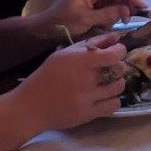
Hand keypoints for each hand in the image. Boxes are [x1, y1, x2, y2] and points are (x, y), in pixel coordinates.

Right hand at [14, 35, 128, 130]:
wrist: (30, 106)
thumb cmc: (47, 76)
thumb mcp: (64, 54)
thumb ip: (91, 43)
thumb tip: (116, 36)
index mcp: (80, 61)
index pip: (114, 54)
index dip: (120, 50)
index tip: (116, 52)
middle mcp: (86, 79)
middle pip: (119, 70)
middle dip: (118, 67)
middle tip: (109, 69)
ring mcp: (88, 98)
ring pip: (119, 87)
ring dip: (116, 83)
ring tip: (106, 83)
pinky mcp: (88, 114)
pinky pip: (114, 106)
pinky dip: (113, 101)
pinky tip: (103, 97)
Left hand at [37, 0, 142, 42]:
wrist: (46, 29)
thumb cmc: (63, 22)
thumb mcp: (86, 19)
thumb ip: (108, 14)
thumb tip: (128, 10)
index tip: (143, 7)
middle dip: (126, 4)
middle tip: (130, 18)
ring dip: (120, 10)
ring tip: (119, 22)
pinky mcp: (94, 3)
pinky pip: (110, 6)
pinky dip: (113, 14)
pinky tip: (112, 22)